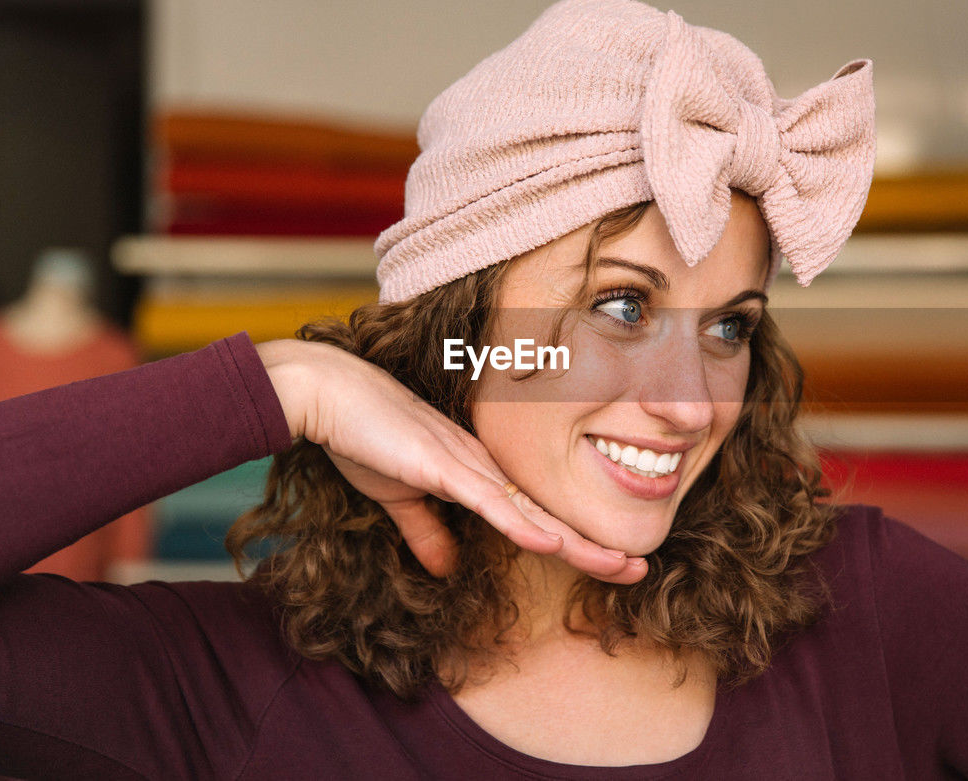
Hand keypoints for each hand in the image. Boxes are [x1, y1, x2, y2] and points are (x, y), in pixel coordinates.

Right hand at [256, 339, 647, 582]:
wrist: (329, 394)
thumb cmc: (362, 437)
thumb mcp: (398, 498)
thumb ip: (426, 532)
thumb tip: (445, 568)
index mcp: (477, 475)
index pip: (535, 516)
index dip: (573, 543)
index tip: (609, 566)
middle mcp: (485, 468)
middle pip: (549, 515)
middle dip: (595, 546)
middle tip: (638, 571)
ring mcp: (468, 465)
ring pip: (533, 512)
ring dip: (577, 543)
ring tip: (620, 565)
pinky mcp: (443, 465)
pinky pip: (490, 501)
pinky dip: (522, 524)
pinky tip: (553, 544)